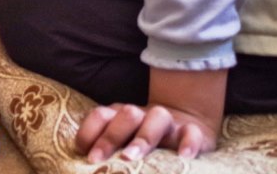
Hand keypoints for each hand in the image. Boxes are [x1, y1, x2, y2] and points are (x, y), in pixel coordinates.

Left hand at [76, 68, 224, 161]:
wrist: (186, 125)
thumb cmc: (142, 139)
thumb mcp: (123, 140)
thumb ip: (105, 146)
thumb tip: (86, 162)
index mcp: (121, 115)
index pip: (101, 115)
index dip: (89, 132)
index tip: (83, 153)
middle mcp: (143, 115)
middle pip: (127, 114)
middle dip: (111, 136)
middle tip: (97, 159)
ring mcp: (169, 122)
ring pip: (158, 117)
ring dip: (143, 137)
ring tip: (130, 158)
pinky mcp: (193, 131)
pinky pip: (192, 133)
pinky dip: (189, 143)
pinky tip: (183, 157)